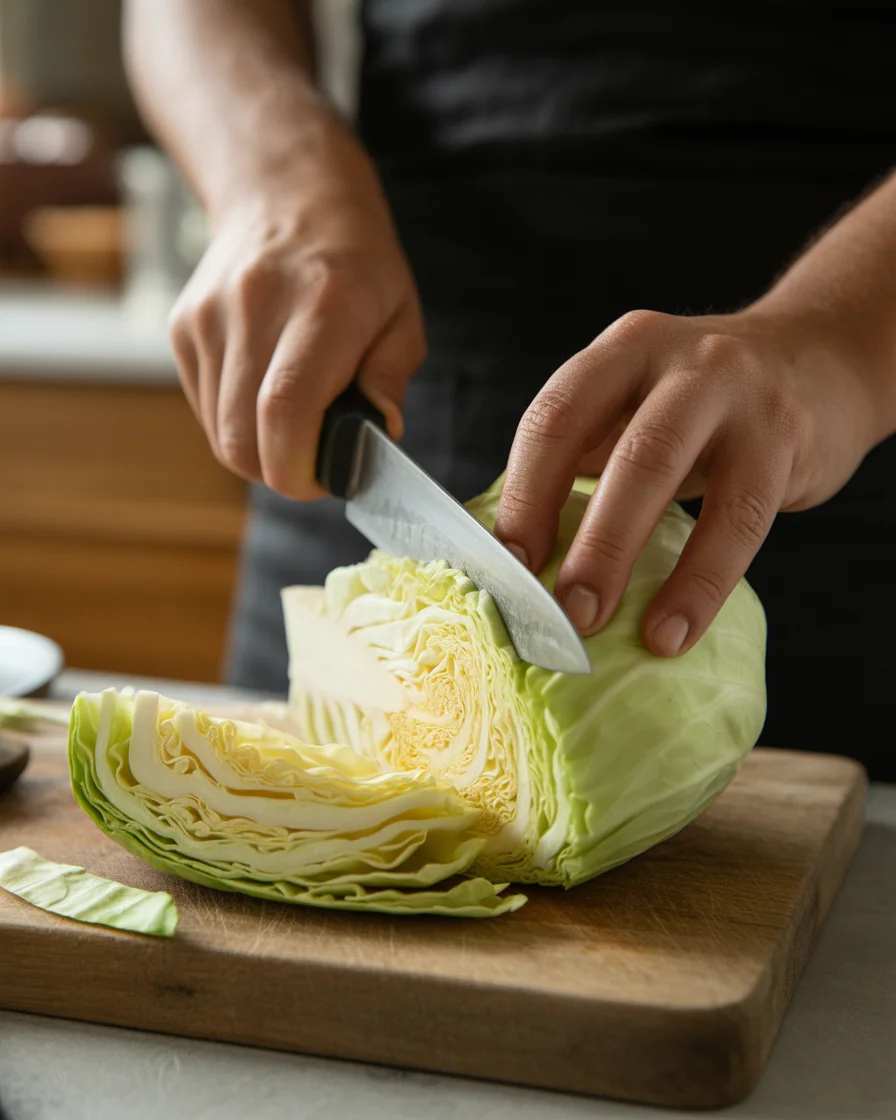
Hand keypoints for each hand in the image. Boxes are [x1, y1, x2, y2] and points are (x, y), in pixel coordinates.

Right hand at [168, 125, 424, 498]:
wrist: (285, 192)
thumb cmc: (357, 262)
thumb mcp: (401, 314)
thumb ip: (390, 380)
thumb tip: (378, 438)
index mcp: (321, 306)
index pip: (285, 411)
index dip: (299, 469)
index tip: (326, 477)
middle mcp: (254, 308)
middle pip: (243, 439)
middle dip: (281, 471)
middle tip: (317, 460)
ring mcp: (208, 318)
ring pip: (220, 434)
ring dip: (259, 450)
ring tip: (296, 422)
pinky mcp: (183, 328)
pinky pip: (206, 409)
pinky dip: (236, 423)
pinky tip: (265, 394)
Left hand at [495, 307, 881, 656]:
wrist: (819, 361)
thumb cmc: (704, 407)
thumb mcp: (640, 405)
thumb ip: (585, 457)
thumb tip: (512, 554)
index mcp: (621, 353)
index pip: (555, 419)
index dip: (525, 494)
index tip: (507, 565)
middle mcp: (678, 361)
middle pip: (619, 451)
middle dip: (582, 538)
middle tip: (555, 610)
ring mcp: (736, 394)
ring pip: (671, 475)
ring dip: (627, 558)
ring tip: (600, 625)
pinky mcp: (785, 437)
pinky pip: (739, 521)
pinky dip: (700, 585)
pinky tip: (674, 631)